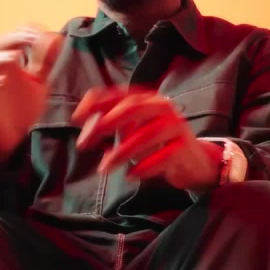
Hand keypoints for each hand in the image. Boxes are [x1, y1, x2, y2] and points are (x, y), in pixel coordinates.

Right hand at [0, 26, 63, 163]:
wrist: (11, 140)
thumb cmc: (23, 109)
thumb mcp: (40, 84)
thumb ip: (46, 63)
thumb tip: (57, 39)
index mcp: (10, 62)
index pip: (12, 37)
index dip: (25, 31)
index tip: (42, 33)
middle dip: (12, 38)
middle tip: (31, 39)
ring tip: (14, 56)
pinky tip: (0, 81)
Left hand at [72, 86, 221, 192]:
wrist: (193, 163)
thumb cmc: (157, 145)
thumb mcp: (132, 130)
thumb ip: (111, 123)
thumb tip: (83, 123)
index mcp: (147, 100)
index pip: (119, 94)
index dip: (96, 103)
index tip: (76, 118)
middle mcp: (162, 107)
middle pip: (132, 108)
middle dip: (105, 124)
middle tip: (85, 144)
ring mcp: (176, 126)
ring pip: (146, 135)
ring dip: (121, 153)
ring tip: (104, 168)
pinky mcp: (184, 148)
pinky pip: (163, 156)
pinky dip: (144, 166)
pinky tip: (130, 175)